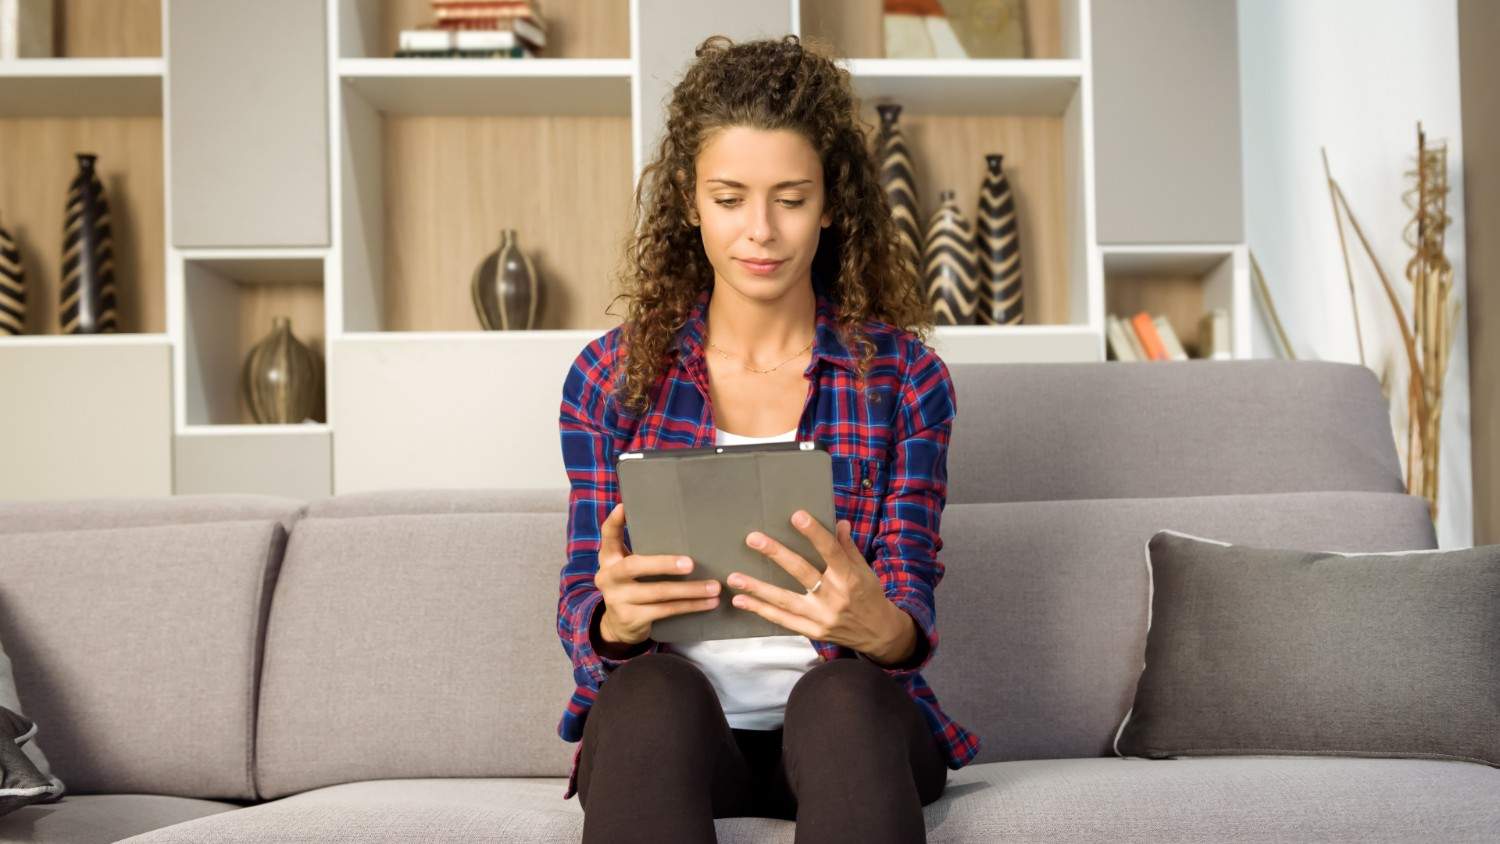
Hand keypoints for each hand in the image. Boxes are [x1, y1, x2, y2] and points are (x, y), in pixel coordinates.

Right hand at [594, 501, 720, 646]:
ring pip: (658, 592)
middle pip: (634, 566)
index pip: (608, 536)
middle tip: (690, 564)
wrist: (618, 626)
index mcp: (609, 559)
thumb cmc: (633, 586)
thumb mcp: (630, 568)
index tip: (624, 507)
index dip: (614, 522)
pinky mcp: (631, 618)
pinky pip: (666, 610)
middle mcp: (608, 577)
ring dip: (690, 590)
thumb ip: (643, 551)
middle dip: (663, 564)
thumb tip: (683, 528)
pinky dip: (690, 606)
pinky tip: (708, 603)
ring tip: (713, 587)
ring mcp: (617, 599)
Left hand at [728, 511, 910, 659]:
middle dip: (776, 554)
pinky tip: (741, 601)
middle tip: (753, 538)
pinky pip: (782, 620)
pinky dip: (761, 610)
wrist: (879, 634)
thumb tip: (839, 523)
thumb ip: (848, 548)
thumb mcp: (864, 570)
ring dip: (757, 588)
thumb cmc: (870, 596)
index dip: (814, 533)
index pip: (831, 551)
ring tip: (734, 578)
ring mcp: (821, 617)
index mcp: (849, 578)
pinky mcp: (812, 631)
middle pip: (802, 572)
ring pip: (785, 600)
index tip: (797, 516)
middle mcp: (835, 597)